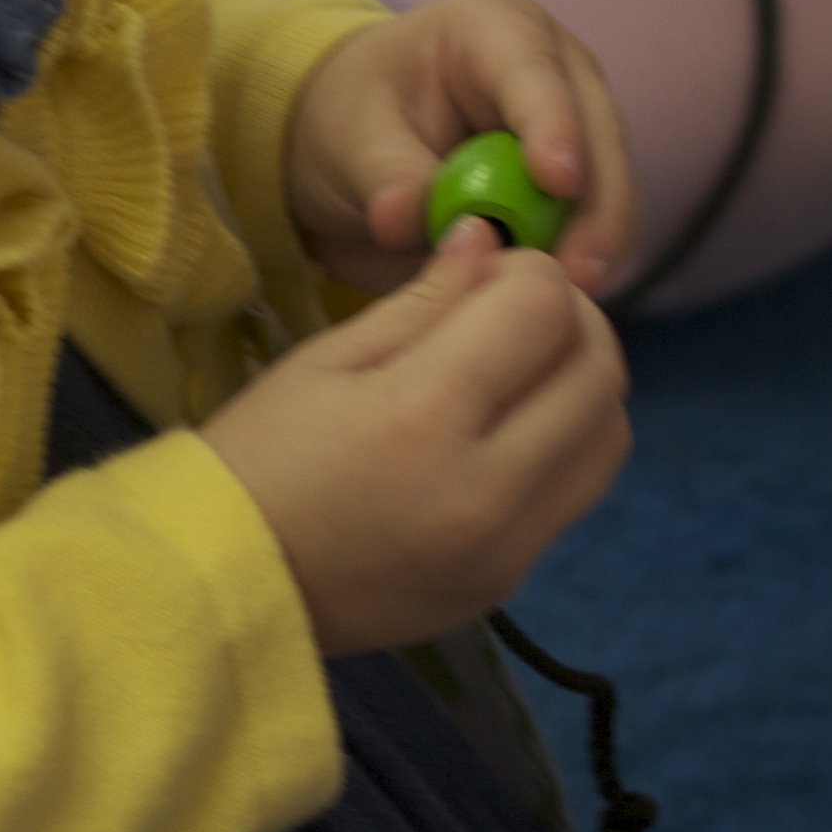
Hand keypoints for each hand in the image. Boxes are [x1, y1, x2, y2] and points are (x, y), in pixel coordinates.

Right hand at [203, 221, 630, 656]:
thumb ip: (424, 302)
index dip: (526, 270)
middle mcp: (486, 492)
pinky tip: (499, 436)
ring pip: (609, 438)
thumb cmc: (255, 461)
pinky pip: (572, 496)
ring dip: (581, 387)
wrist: (222, 590)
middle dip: (573, 320)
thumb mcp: (326, 362)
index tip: (490, 271)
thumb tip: (490, 241)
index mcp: (426, 419)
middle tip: (519, 311)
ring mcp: (505, 550)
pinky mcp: (506, 585)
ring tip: (519, 373)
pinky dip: (560, 448)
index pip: (542, 309)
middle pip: (600, 371)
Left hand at [282, 0, 635, 303]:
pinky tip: (563, 299)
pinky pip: (597, 225)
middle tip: (578, 276)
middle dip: (595, 207)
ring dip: (592, 245)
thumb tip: (403, 217)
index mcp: (495, 28)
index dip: (553, 126)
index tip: (558, 183)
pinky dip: (580, 261)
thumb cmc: (355, 118)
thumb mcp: (349, 137)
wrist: (361, 144)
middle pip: (598, 133)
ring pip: (610, 186)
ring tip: (567, 299)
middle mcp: (558, 66)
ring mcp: (580, 121)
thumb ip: (383, 174)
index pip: (534, 73)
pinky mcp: (584, 177)